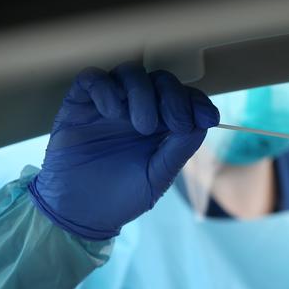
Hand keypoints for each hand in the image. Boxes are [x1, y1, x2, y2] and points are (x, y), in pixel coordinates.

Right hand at [28, 62, 218, 239]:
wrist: (80, 214)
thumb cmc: (121, 197)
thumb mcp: (158, 176)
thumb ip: (179, 149)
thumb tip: (202, 123)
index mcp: (161, 125)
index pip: (185, 99)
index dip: (198, 103)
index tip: (208, 119)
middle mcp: (137, 109)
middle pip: (161, 81)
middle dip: (174, 98)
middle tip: (176, 124)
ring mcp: (109, 104)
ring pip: (131, 74)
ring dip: (143, 94)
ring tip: (142, 126)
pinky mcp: (80, 104)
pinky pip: (93, 79)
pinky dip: (106, 88)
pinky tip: (113, 113)